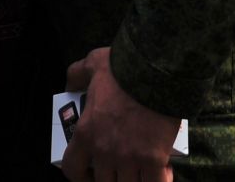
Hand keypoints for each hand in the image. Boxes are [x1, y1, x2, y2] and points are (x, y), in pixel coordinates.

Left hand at [62, 48, 177, 181]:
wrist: (157, 70)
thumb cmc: (124, 67)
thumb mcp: (94, 63)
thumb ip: (77, 74)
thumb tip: (70, 86)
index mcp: (86, 132)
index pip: (73, 169)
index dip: (80, 176)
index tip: (88, 173)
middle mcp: (105, 151)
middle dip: (111, 178)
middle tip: (120, 170)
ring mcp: (129, 158)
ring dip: (135, 179)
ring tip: (142, 170)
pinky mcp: (154, 160)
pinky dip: (161, 180)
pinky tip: (164, 171)